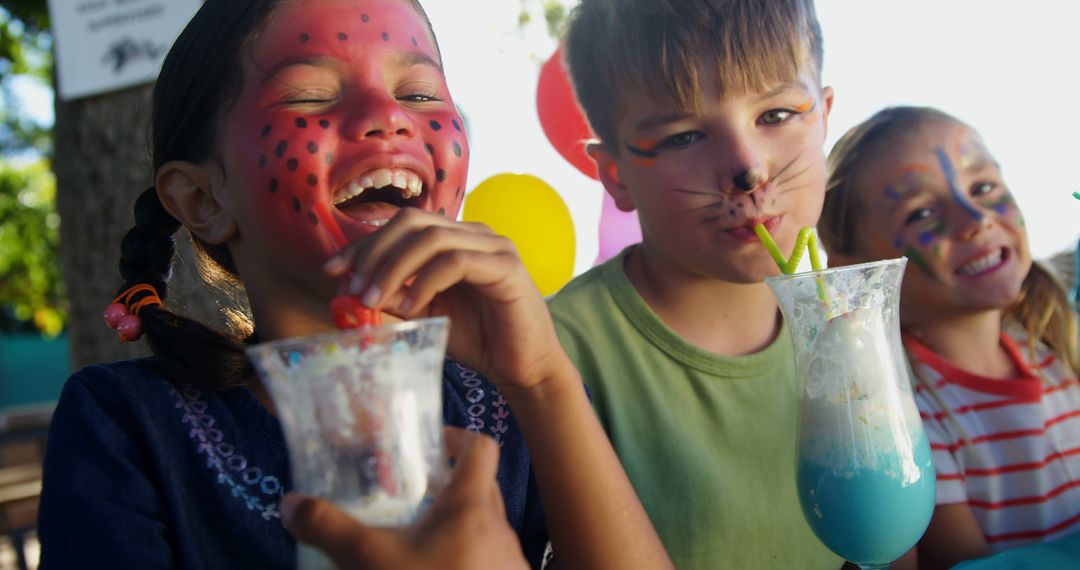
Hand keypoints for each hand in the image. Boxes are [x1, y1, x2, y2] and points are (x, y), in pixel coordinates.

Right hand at [282, 428, 528, 569]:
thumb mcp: (368, 560)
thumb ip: (328, 529)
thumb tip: (291, 504)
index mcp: (471, 505)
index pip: (481, 447)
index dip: (455, 439)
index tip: (426, 447)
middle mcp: (499, 527)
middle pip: (481, 488)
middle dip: (447, 488)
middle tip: (408, 498)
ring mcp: (508, 561)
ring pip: (484, 529)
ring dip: (454, 530)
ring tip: (414, 547)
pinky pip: (487, 562)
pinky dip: (462, 562)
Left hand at [324, 208, 570, 391]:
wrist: (524, 367)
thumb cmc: (479, 339)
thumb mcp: (425, 316)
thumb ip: (395, 297)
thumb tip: (352, 289)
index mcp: (455, 237)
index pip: (401, 225)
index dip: (364, 244)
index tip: (333, 271)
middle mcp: (474, 232)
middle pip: (412, 220)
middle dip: (375, 252)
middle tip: (353, 287)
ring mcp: (494, 246)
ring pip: (431, 238)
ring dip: (394, 269)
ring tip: (372, 301)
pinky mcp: (506, 267)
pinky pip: (455, 262)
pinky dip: (425, 282)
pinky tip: (410, 308)